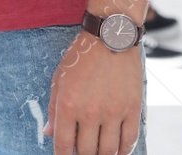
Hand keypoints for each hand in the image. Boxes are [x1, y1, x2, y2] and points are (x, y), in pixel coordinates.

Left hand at [45, 30, 142, 154]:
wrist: (110, 38)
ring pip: (109, 151)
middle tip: (82, 152)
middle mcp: (90, 112)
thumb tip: (49, 133)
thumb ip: (53, 109)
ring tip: (98, 153)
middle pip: (87, 152)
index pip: (63, 145)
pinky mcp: (132, 109)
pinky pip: (129, 140)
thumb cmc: (81, 57)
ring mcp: (113, 112)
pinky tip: (117, 151)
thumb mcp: (59, 79)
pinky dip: (123, 151)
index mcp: (68, 105)